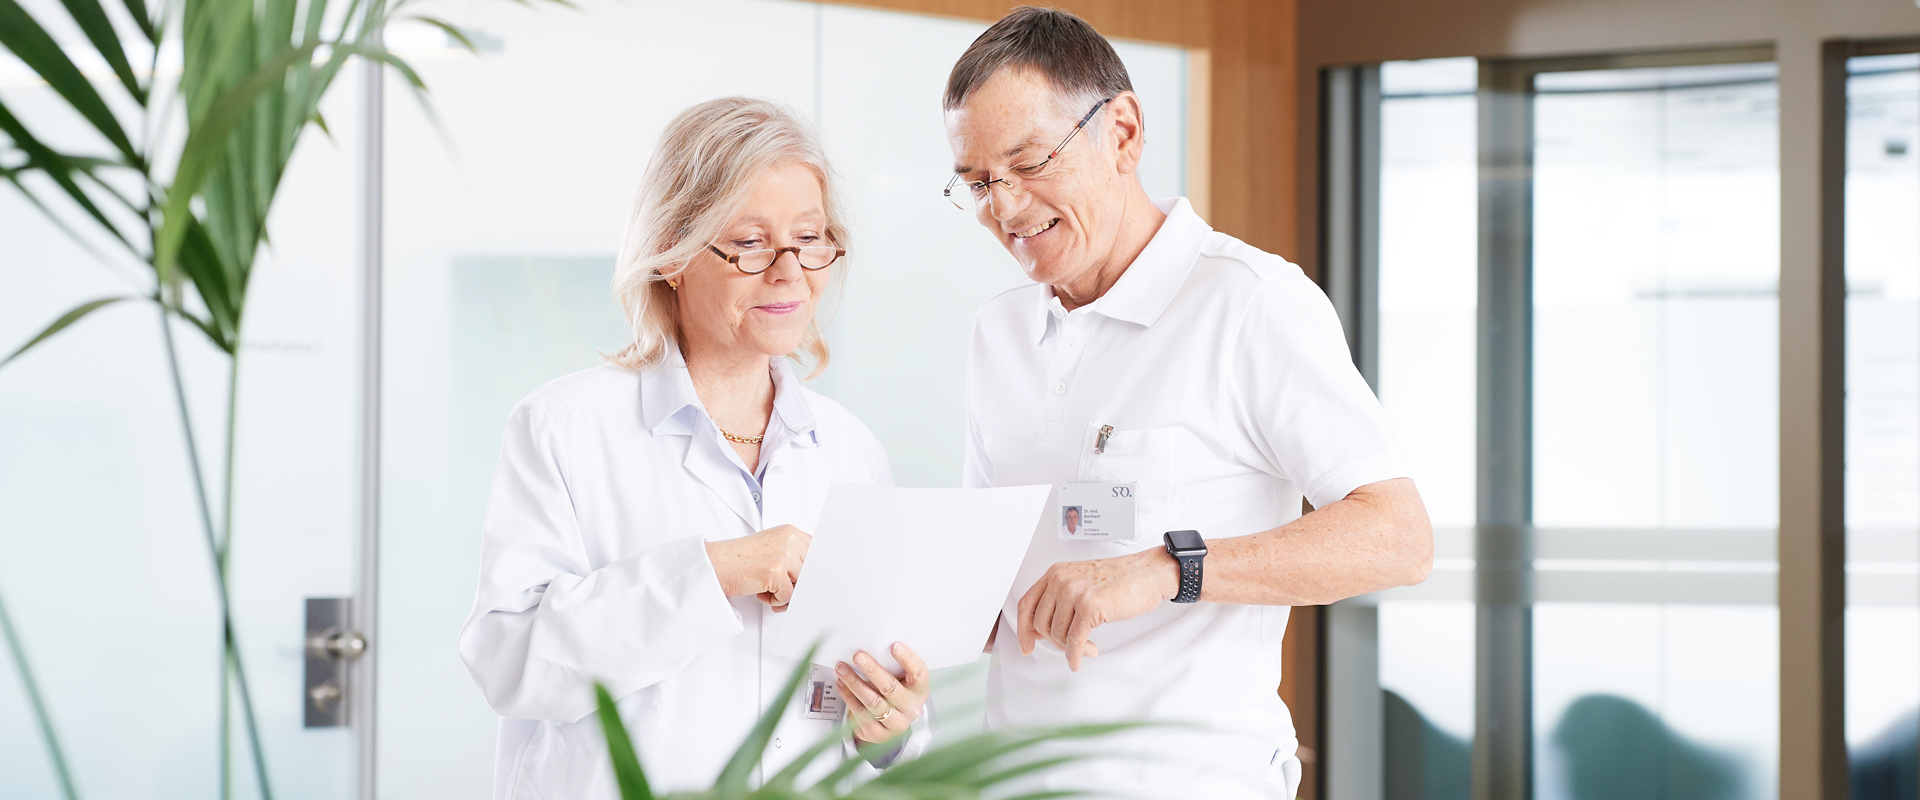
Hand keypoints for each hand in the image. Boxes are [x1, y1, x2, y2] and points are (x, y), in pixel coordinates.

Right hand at [705, 525, 810, 610]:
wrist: (714, 564)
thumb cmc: (739, 560)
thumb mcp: (772, 548)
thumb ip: (793, 556)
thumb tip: (812, 576)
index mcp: (790, 532)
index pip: (817, 553)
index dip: (811, 571)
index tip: (801, 581)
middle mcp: (789, 540)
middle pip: (812, 571)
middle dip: (798, 585)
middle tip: (782, 591)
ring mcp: (784, 555)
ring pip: (802, 585)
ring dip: (786, 594)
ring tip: (769, 592)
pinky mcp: (775, 571)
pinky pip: (788, 596)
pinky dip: (776, 601)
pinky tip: (762, 594)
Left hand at [836, 643, 929, 745]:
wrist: (892, 723)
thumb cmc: (896, 693)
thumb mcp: (901, 680)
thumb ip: (892, 668)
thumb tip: (870, 649)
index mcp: (920, 691)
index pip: (919, 674)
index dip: (908, 660)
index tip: (894, 646)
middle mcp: (910, 709)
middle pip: (891, 688)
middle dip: (872, 670)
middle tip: (858, 656)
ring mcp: (895, 723)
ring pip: (873, 702)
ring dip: (854, 683)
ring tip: (842, 669)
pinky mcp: (877, 733)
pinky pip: (860, 713)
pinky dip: (848, 696)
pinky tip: (841, 684)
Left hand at [1016, 548, 1178, 670]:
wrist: (1148, 573)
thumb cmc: (1119, 580)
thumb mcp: (1081, 581)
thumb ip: (1059, 599)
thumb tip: (1042, 630)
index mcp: (1055, 573)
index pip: (1026, 604)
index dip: (1023, 630)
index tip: (1026, 646)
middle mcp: (1061, 580)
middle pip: (1040, 624)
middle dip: (1054, 641)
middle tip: (1070, 646)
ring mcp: (1074, 592)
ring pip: (1057, 634)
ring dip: (1072, 648)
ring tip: (1088, 647)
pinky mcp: (1090, 607)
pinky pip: (1074, 641)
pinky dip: (1076, 655)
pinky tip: (1082, 658)